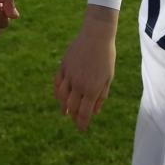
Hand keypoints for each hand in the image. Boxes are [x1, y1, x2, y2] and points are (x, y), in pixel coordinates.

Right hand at [53, 5, 117, 131]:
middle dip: (74, 117)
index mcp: (92, 89)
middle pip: (72, 107)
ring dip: (63, 107)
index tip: (81, 129)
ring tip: (64, 112)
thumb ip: (101, 95)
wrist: (96, 35)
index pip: (84, 113)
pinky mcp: (63, 66)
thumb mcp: (108, 77)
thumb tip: (95, 112)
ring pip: (61, 97)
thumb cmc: (106, 56)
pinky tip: (59, 96)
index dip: (82, 123)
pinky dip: (57, 92)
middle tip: (75, 121)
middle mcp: (79, 84)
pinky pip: (57, 83)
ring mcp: (69, 75)